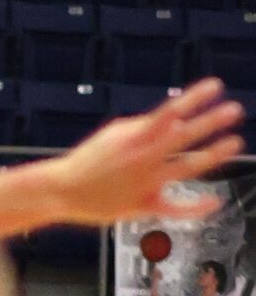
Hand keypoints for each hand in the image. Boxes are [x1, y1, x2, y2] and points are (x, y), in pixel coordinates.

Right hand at [52, 80, 246, 226]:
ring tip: (233, 143)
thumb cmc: (88, 161)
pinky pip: (172, 208)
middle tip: (234, 111)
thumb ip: (145, 126)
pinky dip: (194, 207)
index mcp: (134, 138)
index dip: (194, 98)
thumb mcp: (114, 134)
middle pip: (182, 138)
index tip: (215, 86)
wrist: (60, 191)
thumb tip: (175, 121)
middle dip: (209, 122)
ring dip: (211, 155)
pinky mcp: (140, 206)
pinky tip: (214, 201)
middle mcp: (142, 159)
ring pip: (184, 169)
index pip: (169, 112)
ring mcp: (143, 184)